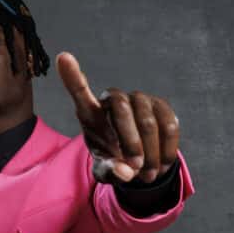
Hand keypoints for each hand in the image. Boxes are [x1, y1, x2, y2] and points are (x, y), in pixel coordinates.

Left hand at [56, 51, 179, 183]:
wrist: (139, 161)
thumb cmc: (113, 161)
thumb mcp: (104, 171)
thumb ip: (109, 171)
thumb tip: (124, 171)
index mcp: (91, 113)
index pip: (79, 91)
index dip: (72, 76)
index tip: (64, 57)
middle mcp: (114, 99)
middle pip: (121, 108)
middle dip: (131, 142)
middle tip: (135, 168)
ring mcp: (139, 99)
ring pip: (148, 122)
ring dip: (150, 154)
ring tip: (147, 174)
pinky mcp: (161, 106)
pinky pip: (169, 126)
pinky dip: (166, 151)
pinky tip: (162, 165)